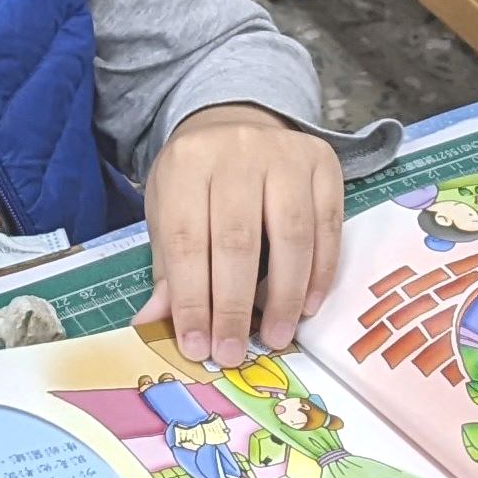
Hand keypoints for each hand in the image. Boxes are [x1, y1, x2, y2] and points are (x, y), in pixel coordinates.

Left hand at [135, 104, 343, 367]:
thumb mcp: (169, 215)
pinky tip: (308, 305)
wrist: (237, 124)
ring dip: (284, 295)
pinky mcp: (323, 162)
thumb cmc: (198, 183)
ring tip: (276, 336)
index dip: (192, 300)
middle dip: (234, 306)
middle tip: (234, 352)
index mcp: (187, 163)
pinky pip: (327, 226)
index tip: (197, 346)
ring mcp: (285, 153)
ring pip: (291, 234)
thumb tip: (151, 325)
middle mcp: (237, 151)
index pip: (188, 241)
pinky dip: (320, 272)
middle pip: (238, 240)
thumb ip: (168, 270)